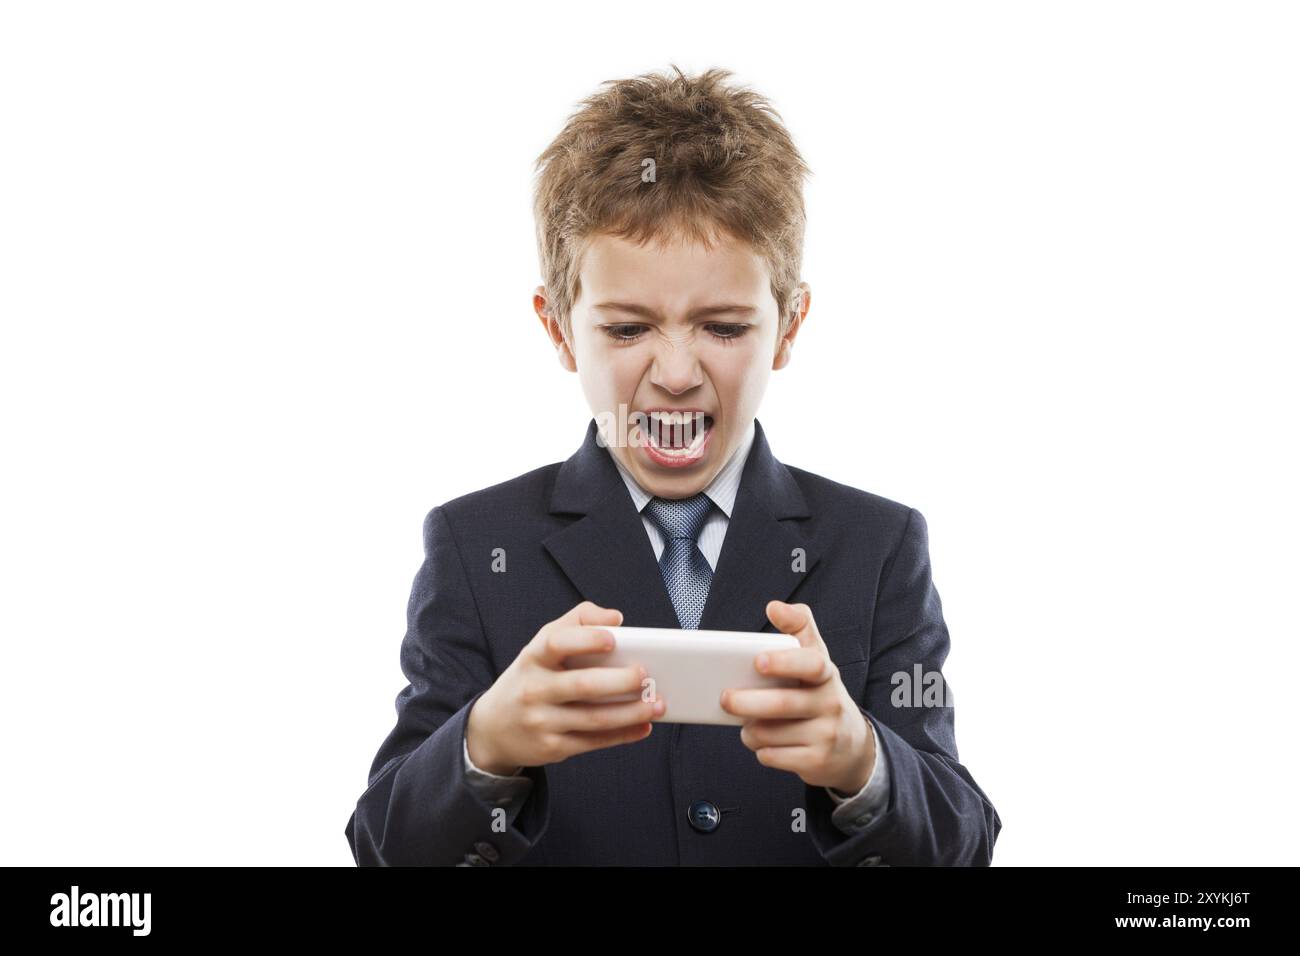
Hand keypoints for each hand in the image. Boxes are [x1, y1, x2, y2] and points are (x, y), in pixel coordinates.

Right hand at [466, 601, 664, 773]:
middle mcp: (535, 689)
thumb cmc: (532, 676)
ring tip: (658, 704)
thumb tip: (615, 618)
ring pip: (594, 718)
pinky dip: (623, 735)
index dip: (586, 639)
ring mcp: (542, 721)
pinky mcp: (552, 747)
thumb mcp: (542, 644)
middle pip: (582, 685)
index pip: (556, 643)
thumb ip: (578, 621)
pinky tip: (644, 726)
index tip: (613, 638)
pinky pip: (594, 741)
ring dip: (631, 712)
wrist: (493, 727)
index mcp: (534, 657)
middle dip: (620, 681)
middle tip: (647, 675)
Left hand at [721, 600, 875, 794]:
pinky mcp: (818, 760)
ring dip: (750, 730)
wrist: (850, 745)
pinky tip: (761, 742)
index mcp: (825, 673)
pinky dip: (761, 750)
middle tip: (725, 698)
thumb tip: (774, 606)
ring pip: (774, 734)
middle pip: (784, 703)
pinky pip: (776, 756)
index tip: (758, 660)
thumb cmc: (819, 693)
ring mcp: (827, 733)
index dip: (784, 662)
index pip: (811, 663)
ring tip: (745, 723)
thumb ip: (798, 626)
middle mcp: (830, 702)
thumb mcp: (816, 658)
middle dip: (748, 702)